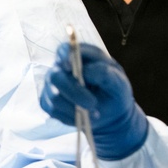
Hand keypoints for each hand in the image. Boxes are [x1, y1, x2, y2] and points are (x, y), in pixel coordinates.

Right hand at [40, 42, 148, 159]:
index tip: (69, 66)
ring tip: (94, 113)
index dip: (64, 56)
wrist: (110, 110)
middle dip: (73, 91)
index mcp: (79, 56)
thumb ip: (104, 73)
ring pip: (54, 97)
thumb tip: (85, 72)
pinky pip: (53, 111)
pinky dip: (70, 117)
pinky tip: (82, 116)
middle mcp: (61, 69)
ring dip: (75, 108)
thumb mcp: (118, 81)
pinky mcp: (49, 102)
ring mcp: (52, 86)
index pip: (64, 50)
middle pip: (55, 76)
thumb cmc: (114, 90)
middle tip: (92, 103)